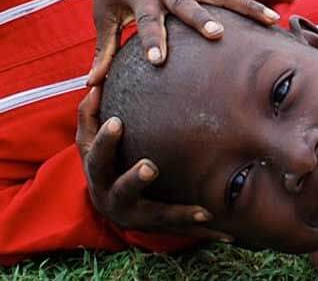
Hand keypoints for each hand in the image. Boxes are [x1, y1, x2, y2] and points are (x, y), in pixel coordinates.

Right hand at [76, 86, 232, 240]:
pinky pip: (181, 231)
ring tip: (203, 212)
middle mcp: (111, 198)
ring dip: (179, 213)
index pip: (95, 156)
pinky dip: (203, 232)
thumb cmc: (104, 162)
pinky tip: (227, 234)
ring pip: (157, 216)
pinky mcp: (156, 228)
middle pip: (121, 190)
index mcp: (97, 173)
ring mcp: (134, 217)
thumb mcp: (91, 142)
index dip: (104, 141)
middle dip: (134, 180)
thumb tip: (95, 83)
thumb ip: (90, 114)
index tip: (117, 122)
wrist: (111, 207)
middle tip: (150, 167)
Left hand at [78, 0, 276, 85]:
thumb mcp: (103, 16)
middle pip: (185, 5)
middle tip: (216, 35)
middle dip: (200, 19)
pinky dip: (249, 5)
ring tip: (270, 21)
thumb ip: (103, 50)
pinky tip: (272, 19)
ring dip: (245, 8)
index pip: (145, 21)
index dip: (151, 40)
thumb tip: (92, 84)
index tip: (158, 61)